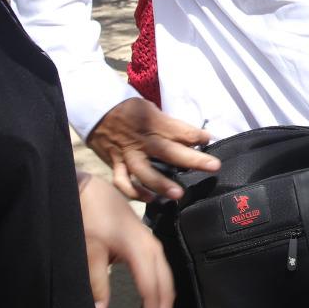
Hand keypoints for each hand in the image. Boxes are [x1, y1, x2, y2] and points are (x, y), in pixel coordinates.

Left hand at [79, 175, 173, 307]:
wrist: (90, 190)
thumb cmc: (89, 218)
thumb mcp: (89, 252)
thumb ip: (96, 285)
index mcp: (139, 250)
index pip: (151, 290)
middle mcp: (153, 248)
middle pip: (166, 288)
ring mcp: (153, 245)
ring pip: (167, 281)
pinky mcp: (149, 245)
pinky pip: (162, 273)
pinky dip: (162, 294)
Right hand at [86, 97, 216, 202]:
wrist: (95, 108)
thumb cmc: (127, 107)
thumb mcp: (149, 107)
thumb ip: (167, 124)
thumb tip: (191, 137)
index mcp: (153, 122)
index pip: (180, 130)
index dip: (197, 136)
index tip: (209, 140)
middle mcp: (142, 140)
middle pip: (169, 151)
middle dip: (193, 160)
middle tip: (213, 167)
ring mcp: (128, 154)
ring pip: (145, 172)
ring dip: (161, 184)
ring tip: (178, 194)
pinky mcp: (116, 164)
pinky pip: (123, 182)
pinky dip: (134, 192)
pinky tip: (149, 199)